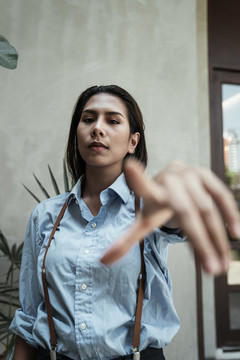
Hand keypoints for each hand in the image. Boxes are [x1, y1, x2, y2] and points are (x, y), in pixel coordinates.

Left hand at [100, 159, 239, 274]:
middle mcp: (170, 181)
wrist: (173, 180)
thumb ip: (125, 241)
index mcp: (151, 192)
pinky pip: (220, 195)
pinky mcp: (205, 174)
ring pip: (206, 208)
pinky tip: (235, 234)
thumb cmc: (157, 204)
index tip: (130, 167)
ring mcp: (189, 175)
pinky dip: (229, 213)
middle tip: (211, 271)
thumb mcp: (144, 222)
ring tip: (221, 266)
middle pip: (186, 212)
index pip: (143, 187)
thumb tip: (101, 262)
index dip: (138, 179)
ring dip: (217, 238)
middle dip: (200, 242)